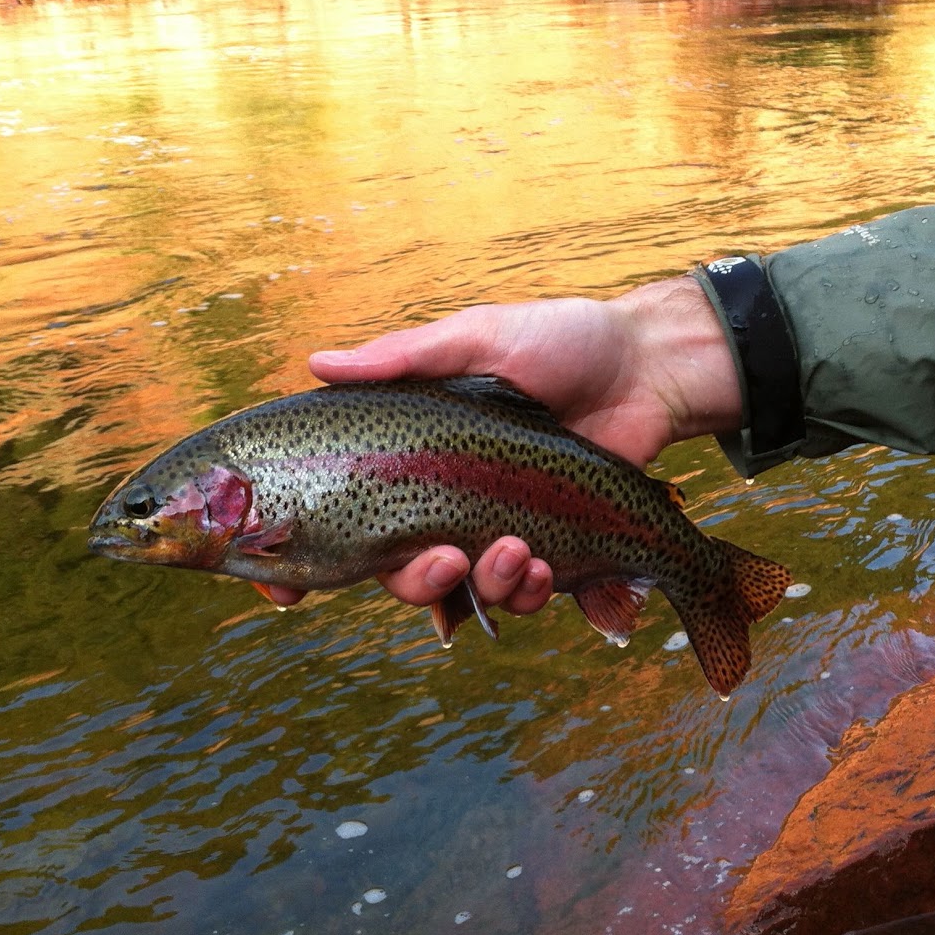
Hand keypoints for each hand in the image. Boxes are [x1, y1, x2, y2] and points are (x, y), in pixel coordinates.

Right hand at [289, 277, 739, 613]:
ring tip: (518, 551)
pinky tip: (545, 566)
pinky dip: (529, 593)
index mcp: (415, 456)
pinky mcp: (552, 550)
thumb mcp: (478, 338)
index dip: (306, 560)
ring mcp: (497, 530)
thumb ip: (402, 359)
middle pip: (398, 573)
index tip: (284, 587)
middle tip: (447, 561)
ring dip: (485, 587)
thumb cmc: (562, 341)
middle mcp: (446, 502)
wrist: (649, 368)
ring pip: (465, 595)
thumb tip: (316, 362)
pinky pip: (524, 596)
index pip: (344, 517)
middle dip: (416, 582)